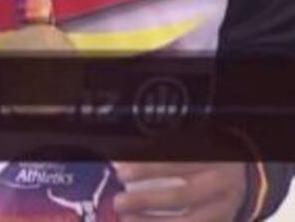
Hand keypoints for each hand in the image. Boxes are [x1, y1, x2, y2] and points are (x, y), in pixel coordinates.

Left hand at [113, 162, 247, 220]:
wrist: (242, 176)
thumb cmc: (205, 159)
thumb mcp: (189, 147)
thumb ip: (161, 151)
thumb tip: (122, 161)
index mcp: (211, 158)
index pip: (176, 163)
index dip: (147, 169)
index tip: (122, 173)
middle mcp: (220, 185)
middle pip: (182, 196)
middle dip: (147, 201)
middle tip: (119, 202)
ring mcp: (225, 210)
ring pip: (191, 221)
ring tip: (127, 219)